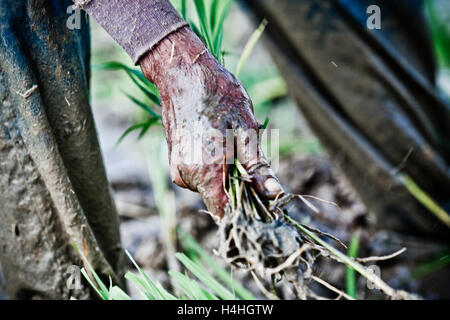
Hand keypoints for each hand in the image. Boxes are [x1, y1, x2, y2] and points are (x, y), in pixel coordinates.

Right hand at [140, 26, 281, 218]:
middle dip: (241, 189)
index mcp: (205, 171)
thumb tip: (274, 194)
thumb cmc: (217, 94)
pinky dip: (213, 169)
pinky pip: (199, 177)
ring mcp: (178, 169)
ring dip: (227, 177)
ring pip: (210, 188)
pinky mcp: (175, 162)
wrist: (181, 70)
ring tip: (233, 146)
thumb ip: (257, 166)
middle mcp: (186, 176)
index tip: (263, 203)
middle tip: (253, 162)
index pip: (225, 213)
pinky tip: (219, 144)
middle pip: (219, 201)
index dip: (246, 212)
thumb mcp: (246, 128)